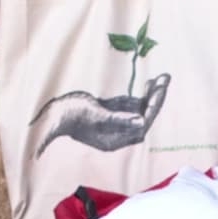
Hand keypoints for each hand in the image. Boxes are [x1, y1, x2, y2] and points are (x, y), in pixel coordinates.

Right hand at [28, 73, 171, 157]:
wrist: (51, 114)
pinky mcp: (108, 113)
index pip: (141, 124)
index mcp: (115, 140)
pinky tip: (149, 83)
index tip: (159, 90)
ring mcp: (113, 124)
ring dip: (150, 95)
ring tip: (163, 78)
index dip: (152, 108)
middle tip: (166, 79)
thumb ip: (119, 119)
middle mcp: (117, 134)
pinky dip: (139, 96)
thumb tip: (141, 121)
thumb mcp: (95, 115)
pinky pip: (129, 105)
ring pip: (138, 110)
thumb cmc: (71, 114)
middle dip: (155, 99)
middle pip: (142, 117)